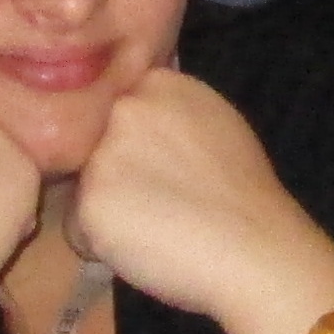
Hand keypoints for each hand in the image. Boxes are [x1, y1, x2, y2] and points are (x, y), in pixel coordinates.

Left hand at [65, 70, 333, 333]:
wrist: (256, 250)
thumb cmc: (244, 197)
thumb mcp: (214, 123)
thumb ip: (170, 112)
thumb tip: (135, 119)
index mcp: (158, 83)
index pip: (118, 114)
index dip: (136, 148)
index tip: (165, 170)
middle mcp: (125, 109)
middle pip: (94, 147)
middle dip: (116, 176)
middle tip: (162, 202)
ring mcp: (104, 153)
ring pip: (83, 189)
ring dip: (107, 212)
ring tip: (157, 227)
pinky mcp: (90, 201)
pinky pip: (77, 230)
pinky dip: (101, 247)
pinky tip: (144, 248)